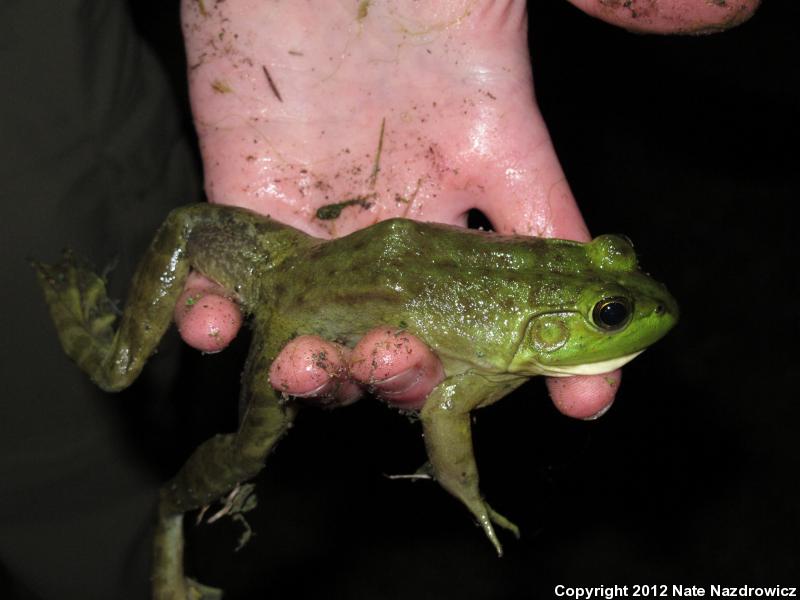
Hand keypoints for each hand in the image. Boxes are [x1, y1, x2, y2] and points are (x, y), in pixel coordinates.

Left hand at [175, 0, 756, 416]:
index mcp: (489, 155)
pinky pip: (238, 276)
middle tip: (400, 362)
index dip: (570, 345)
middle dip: (416, 371)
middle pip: (427, 326)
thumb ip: (615, 2)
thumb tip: (737, 6)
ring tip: (312, 367)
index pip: (544, 267)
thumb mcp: (504, 0)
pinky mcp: (248, 188)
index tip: (586, 401)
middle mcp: (413, 202)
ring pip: (334, 321)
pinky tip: (217, 329)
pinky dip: (222, 314)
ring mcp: (329, 204)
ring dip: (324, 369)